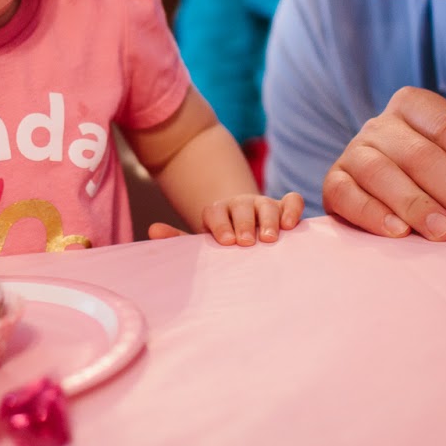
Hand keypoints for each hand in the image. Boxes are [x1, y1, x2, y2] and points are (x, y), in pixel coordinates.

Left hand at [148, 192, 303, 245]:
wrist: (247, 236)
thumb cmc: (222, 245)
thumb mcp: (202, 243)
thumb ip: (178, 237)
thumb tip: (153, 229)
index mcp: (218, 213)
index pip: (215, 212)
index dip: (220, 224)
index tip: (225, 241)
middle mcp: (241, 206)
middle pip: (242, 207)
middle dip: (244, 223)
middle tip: (246, 241)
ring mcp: (264, 205)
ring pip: (267, 204)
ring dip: (269, 219)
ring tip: (269, 238)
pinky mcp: (285, 208)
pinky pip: (292, 200)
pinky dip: (292, 208)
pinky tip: (291, 224)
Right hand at [322, 86, 445, 241]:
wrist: (395, 193)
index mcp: (416, 107)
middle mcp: (380, 124)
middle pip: (419, 154)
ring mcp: (353, 152)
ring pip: (381, 173)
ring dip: (416, 205)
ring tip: (445, 235)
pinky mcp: (334, 183)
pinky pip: (345, 194)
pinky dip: (371, 213)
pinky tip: (398, 234)